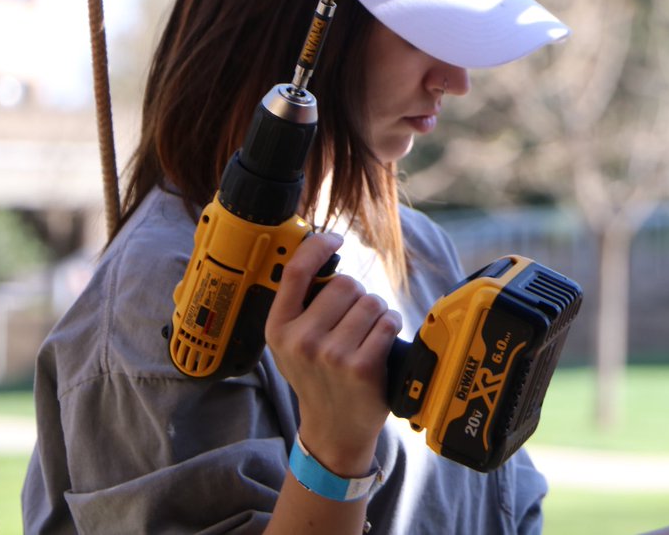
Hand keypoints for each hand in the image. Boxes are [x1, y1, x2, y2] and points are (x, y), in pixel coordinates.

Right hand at [265, 231, 401, 476]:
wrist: (333, 428)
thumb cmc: (317, 376)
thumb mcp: (291, 342)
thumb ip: (300, 303)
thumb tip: (321, 249)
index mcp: (278, 328)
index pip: (295, 272)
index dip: (317, 246)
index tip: (335, 239)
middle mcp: (300, 340)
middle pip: (346, 284)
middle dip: (357, 295)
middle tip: (353, 320)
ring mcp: (331, 355)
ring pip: (371, 302)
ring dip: (376, 312)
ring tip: (366, 335)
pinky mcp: (361, 367)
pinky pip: (387, 322)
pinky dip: (390, 326)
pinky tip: (380, 342)